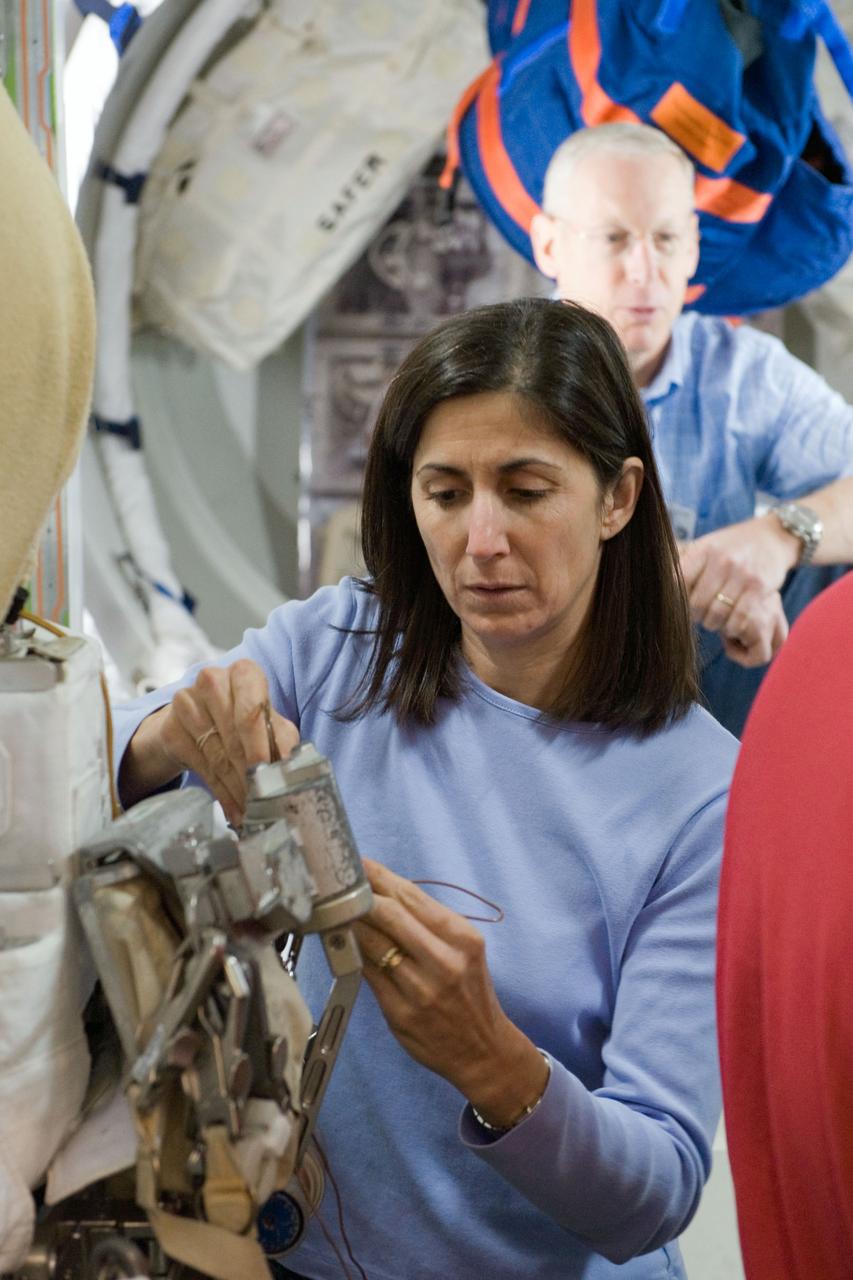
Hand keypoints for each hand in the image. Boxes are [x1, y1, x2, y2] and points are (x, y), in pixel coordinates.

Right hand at [121, 659, 298, 824]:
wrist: (197, 720)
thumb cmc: (241, 718)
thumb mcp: (269, 724)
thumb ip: (282, 741)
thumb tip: (292, 771)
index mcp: (244, 673)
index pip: (252, 712)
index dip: (260, 747)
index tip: (267, 774)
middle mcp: (213, 680)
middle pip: (234, 737)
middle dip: (252, 774)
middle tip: (265, 801)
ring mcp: (187, 702)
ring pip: (217, 755)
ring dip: (237, 788)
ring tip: (253, 808)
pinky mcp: (170, 728)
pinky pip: (200, 766)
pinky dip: (220, 791)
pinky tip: (233, 807)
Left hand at [354, 860, 547, 1126]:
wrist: (483, 1050)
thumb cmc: (468, 993)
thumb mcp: (464, 951)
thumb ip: (427, 924)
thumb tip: (381, 892)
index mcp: (462, 938)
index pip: (412, 896)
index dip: (379, 876)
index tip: (358, 863)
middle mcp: (444, 961)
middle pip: (390, 913)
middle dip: (359, 894)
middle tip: (337, 881)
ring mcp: (421, 989)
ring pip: (373, 943)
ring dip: (349, 923)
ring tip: (332, 908)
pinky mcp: (400, 1013)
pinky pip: (368, 974)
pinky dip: (352, 954)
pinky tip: (341, 942)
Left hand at [680, 516, 795, 667]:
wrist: (772, 537)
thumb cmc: (732, 546)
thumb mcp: (705, 545)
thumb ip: (682, 562)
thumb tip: (654, 583)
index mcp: (703, 549)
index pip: (677, 582)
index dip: (674, 600)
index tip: (678, 605)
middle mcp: (722, 561)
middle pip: (695, 604)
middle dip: (695, 615)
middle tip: (699, 614)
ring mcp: (743, 575)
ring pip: (716, 616)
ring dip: (713, 623)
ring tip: (714, 617)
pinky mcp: (760, 588)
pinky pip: (738, 620)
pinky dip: (732, 627)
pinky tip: (731, 621)